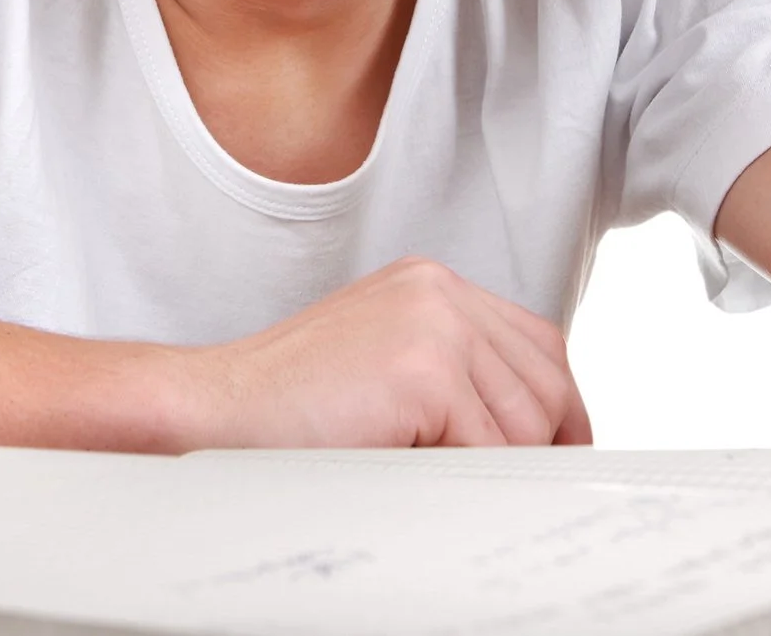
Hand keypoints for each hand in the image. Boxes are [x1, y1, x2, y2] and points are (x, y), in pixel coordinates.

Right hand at [170, 256, 591, 447]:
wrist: (214, 411)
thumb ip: (452, 371)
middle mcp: (440, 291)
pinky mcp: (426, 368)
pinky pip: (490, 449)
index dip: (556, 408)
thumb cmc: (286, 406)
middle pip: (546, 382)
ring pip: (526, 423)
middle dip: (533, 445)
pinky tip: (411, 471)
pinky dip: (462, 479)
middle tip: (496, 484)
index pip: (538, 344)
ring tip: (426, 470)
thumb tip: (531, 430)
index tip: (554, 453)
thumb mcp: (384, 365)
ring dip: (487, 463)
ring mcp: (435, 323)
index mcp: (432, 285)